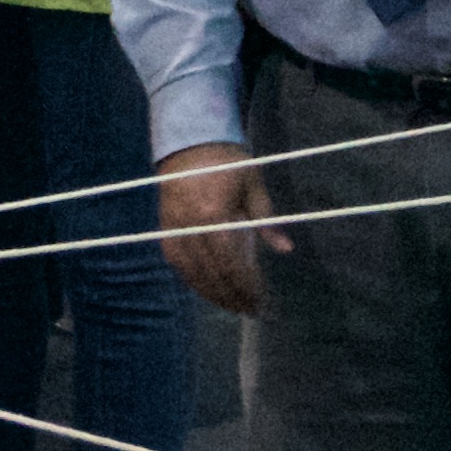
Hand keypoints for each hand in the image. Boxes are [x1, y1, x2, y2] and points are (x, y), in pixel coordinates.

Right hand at [156, 144, 288, 317]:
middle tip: (250, 310)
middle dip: (232, 295)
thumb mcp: (253, 185)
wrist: (190, 140)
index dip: (245, 286)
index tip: (261, 301)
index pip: (230, 262)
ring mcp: (173, 228)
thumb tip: (285, 249)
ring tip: (232, 305)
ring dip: (213, 293)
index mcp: (213, 214)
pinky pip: (177, 263)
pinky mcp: (164, 228)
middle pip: (211, 273)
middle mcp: (189, 226)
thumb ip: (267, 220)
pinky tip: (208, 289)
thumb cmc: (228, 161)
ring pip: (191, 273)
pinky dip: (193, 280)